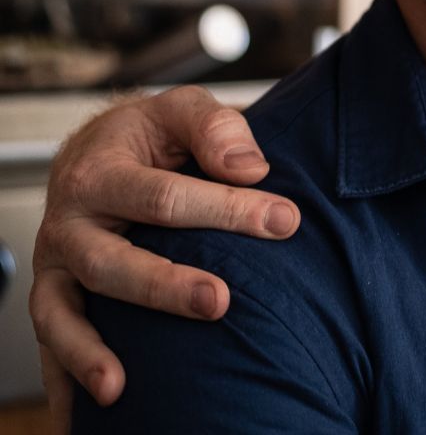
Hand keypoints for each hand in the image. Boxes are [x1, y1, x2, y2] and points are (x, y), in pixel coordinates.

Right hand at [29, 86, 297, 413]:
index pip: (163, 196)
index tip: (285, 222)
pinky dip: (63, 380)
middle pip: (111, 262)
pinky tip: (82, 416)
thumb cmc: (152, 137)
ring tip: (119, 388)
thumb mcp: (182, 110)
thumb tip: (250, 167)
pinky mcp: (55, 299)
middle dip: (164, 287)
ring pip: (62, 314)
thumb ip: (216, 128)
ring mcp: (56, 268)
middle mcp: (70, 224)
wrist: (94, 153)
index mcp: (100, 172)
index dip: (226, 209)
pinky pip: (51, 344)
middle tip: (220, 303)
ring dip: (89, 352)